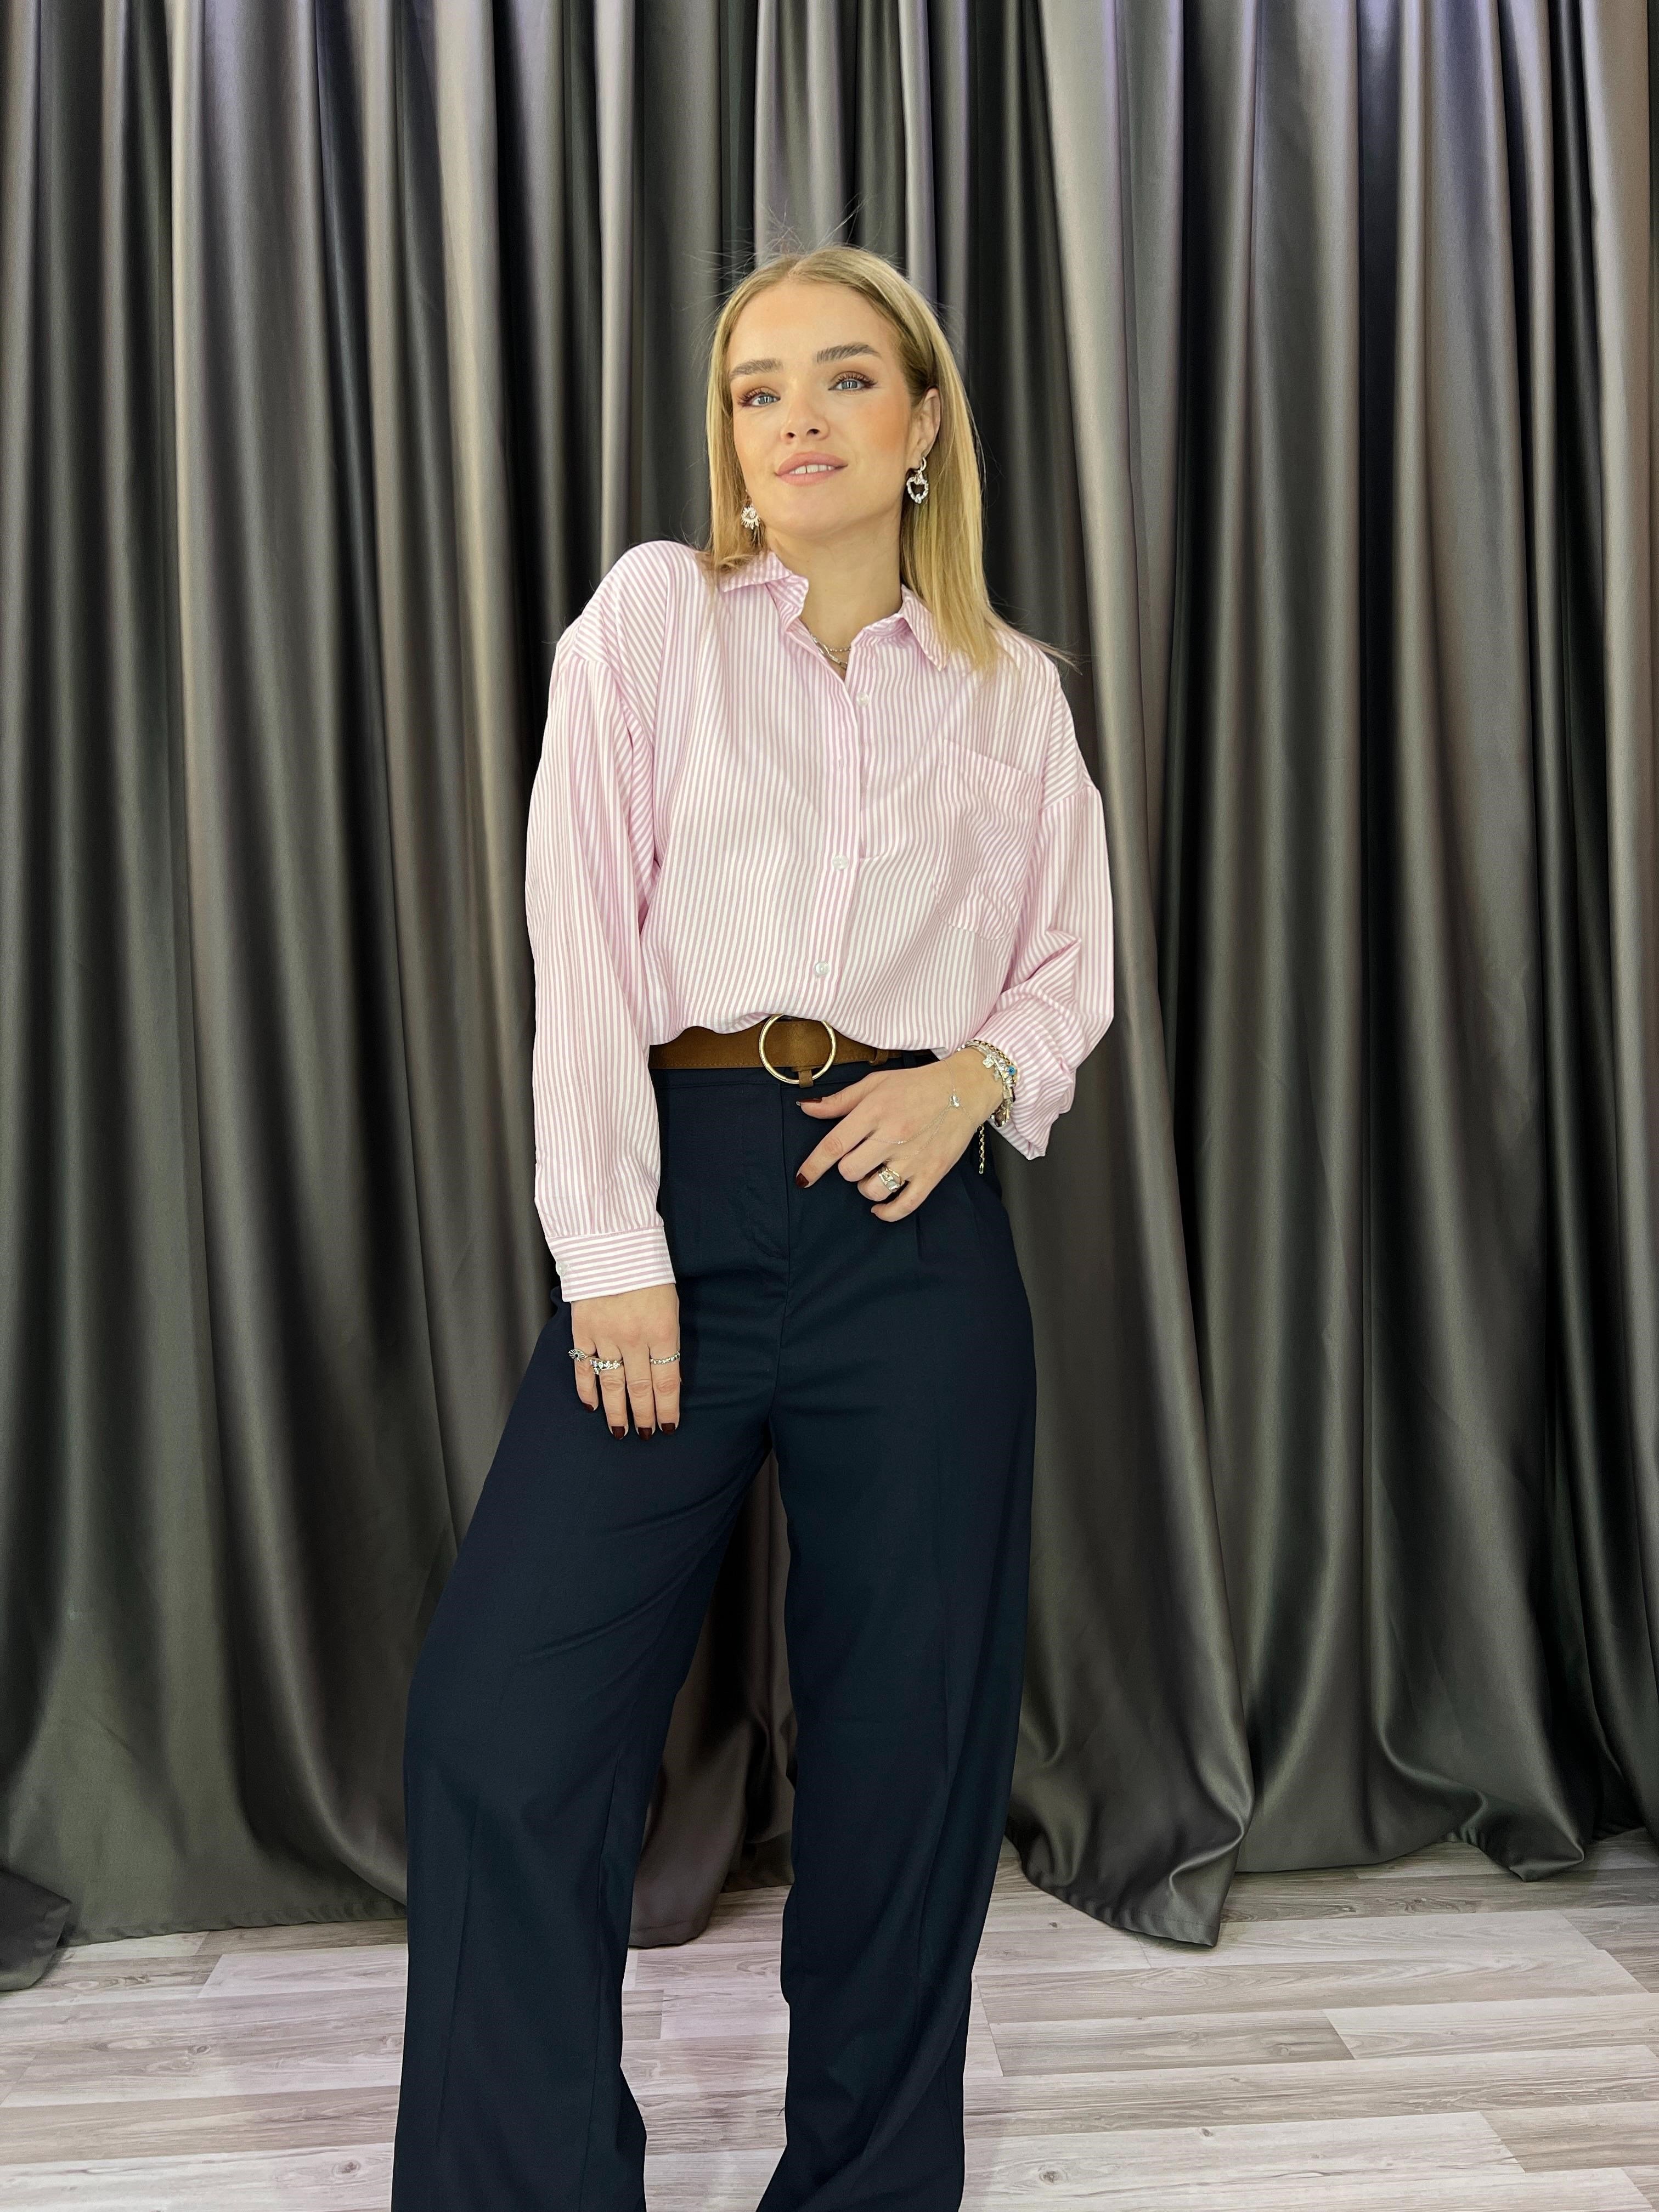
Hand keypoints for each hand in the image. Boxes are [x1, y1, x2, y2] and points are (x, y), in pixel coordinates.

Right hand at [568, 1281, 680, 1436]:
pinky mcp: (583, 1330)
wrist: (612, 1244)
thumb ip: (666, 1340)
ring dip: (616, 1411)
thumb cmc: (648, 1272)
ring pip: (612, 1384)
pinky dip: (586, 1388)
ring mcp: (606, 1336)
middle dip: (644, 1416)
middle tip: (645, 1435)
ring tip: (620, 1431)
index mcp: (661, 1331)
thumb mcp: (669, 1306)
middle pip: (640, 1389)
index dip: (668, 1408)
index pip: (666, 1382)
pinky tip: (591, 1406)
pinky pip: (584, 1367)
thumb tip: (666, 1377)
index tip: (668, 1427)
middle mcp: (634, 1339)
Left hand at [794, 1049, 1004, 1218]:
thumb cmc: (916, 1085)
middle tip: (858, 1157)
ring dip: (866, 1187)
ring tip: (873, 1173)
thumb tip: (805, 1107)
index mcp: (874, 1112)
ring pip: (873, 1190)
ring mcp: (913, 1158)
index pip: (834, 1145)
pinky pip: (904, 1205)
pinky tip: (880, 1207)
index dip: (813, 1166)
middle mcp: (892, 1137)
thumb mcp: (875, 1084)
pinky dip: (887, 1212)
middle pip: (850, 1171)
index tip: (802, 1178)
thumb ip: (839, 1101)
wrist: (963, 1089)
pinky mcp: (931, 1174)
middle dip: (847, 1169)